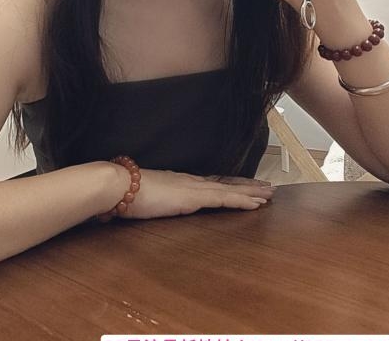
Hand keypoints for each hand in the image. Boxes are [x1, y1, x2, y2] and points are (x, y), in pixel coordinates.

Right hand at [99, 168, 275, 220]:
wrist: (118, 186)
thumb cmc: (124, 195)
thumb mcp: (141, 200)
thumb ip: (149, 202)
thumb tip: (145, 207)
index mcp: (179, 183)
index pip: (210, 184)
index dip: (228, 185)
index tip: (242, 185)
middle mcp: (190, 182)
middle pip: (225, 183)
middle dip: (246, 186)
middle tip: (267, 188)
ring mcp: (194, 188)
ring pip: (230, 190)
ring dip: (251, 192)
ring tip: (270, 194)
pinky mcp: (194, 197)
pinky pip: (225, 200)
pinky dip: (242, 201)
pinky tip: (256, 204)